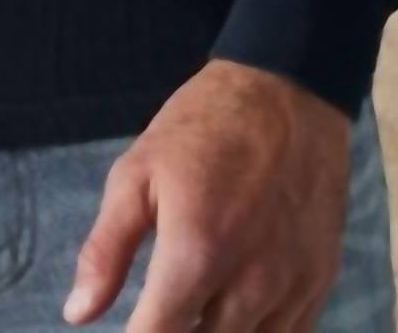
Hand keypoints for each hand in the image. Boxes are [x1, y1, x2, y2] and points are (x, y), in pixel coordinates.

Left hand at [62, 59, 352, 331]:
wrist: (288, 89)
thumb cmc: (204, 127)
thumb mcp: (138, 172)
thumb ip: (105, 250)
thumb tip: (77, 314)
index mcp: (196, 252)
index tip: (129, 330)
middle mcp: (251, 282)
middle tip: (159, 310)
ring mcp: (292, 286)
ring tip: (191, 309)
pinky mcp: (320, 282)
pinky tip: (231, 311)